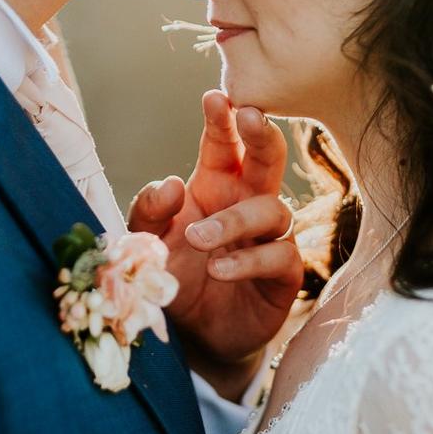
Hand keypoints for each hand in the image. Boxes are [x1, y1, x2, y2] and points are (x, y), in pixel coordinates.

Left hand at [128, 92, 303, 400]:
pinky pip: (279, 256)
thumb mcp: (148, 243)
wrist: (197, 337)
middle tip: (250, 117)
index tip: (215, 97)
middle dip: (261, 135)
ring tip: (199, 240)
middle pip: (267, 159)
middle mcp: (248, 203)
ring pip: (272, 209)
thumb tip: (171, 183)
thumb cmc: (176, 276)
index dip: (222, 120)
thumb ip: (149, 212)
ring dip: (235, 219)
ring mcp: (271, 237)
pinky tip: (218, 270)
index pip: (223, 144)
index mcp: (216, 185)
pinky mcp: (284, 275)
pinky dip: (248, 260)